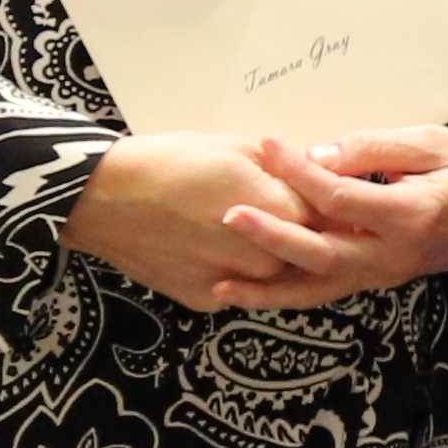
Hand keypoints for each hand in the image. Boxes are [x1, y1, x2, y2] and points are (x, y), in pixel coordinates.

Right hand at [62, 131, 353, 307]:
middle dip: (316, 237)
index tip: (345, 203)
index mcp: (284, 215)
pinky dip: (239, 272)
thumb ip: (288, 165)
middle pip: (311, 252)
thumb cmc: (169, 163)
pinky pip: (241, 288)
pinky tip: (220, 249)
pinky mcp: (209, 300)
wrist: (102, 198)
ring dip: (281, 258)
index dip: (338, 209)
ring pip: (278, 275)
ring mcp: (239, 284)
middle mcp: (268, 258)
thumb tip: (321, 169)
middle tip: (311, 220)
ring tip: (259, 233)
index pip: (334, 218)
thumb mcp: (236, 148)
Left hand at [236, 125, 447, 293]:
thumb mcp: (432, 143)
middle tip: (229, 215)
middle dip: (272, 236)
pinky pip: (326, 292)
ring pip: (320, 288)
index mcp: (413, 214)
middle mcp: (396, 254)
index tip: (266, 144)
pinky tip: (249, 294)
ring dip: (269, 290)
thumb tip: (316, 155)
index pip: (341, 197)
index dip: (299, 171)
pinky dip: (286, 297)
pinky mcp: (376, 279)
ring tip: (222, 287)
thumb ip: (373, 149)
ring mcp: (385, 273)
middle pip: (323, 253)